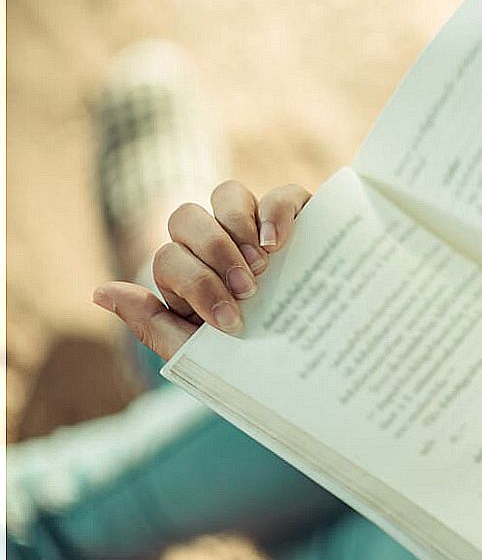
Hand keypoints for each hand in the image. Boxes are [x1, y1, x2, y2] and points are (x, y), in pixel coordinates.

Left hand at [91, 181, 311, 359]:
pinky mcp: (296, 218)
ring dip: (237, 229)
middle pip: (186, 217)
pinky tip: (281, 244)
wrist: (303, 365)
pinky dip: (277, 212)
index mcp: (188, 273)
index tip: (230, 321)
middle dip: (213, 254)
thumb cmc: (248, 358)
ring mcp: (255, 226)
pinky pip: (281, 194)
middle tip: (247, 289)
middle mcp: (215, 242)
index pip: (169, 257)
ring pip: (226, 193)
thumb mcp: (198, 352)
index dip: (196, 284)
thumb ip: (151, 323)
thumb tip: (101, 291)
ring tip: (263, 266)